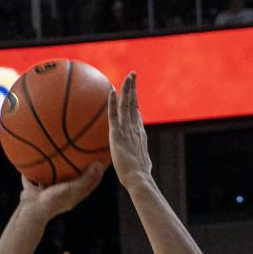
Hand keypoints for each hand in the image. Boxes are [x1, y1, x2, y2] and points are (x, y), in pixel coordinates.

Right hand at [15, 163, 106, 226]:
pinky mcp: (31, 192)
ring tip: (55, 156)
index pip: (87, 186)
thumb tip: (100, 165)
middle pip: (70, 182)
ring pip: (50, 181)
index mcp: (71, 198)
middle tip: (81, 156)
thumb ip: (86, 178)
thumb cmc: (54, 200)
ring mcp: (45, 195)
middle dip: (76, 171)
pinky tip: (31, 158)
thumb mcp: (73, 188)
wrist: (32, 211)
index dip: (96, 176)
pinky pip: (31, 180)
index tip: (102, 162)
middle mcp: (59, 196)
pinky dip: (30, 172)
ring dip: (52, 171)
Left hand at [107, 71, 151, 187]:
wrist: (138, 178)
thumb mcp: (140, 166)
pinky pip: (115, 115)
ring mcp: (128, 129)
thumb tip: (137, 167)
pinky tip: (111, 91)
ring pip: (128, 104)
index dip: (135, 103)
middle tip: (133, 75)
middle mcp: (136, 128)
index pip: (136, 115)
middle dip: (134, 88)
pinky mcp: (119, 134)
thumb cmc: (138, 177)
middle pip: (135, 104)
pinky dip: (114, 102)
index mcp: (139, 134)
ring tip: (129, 75)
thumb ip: (136, 161)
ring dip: (128, 88)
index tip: (133, 95)